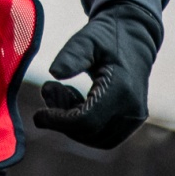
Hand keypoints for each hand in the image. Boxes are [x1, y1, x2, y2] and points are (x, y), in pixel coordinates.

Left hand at [33, 3, 160, 150]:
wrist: (135, 37)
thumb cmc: (107, 36)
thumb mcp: (87, 39)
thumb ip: (71, 55)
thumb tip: (54, 73)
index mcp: (121, 88)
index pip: (86, 120)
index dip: (59, 122)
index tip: (39, 114)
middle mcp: (132, 107)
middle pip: (89, 133)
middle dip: (62, 120)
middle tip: (49, 90)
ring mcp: (135, 117)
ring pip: (96, 139)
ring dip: (72, 124)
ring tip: (64, 93)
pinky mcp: (133, 120)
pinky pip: (104, 135)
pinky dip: (84, 125)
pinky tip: (77, 101)